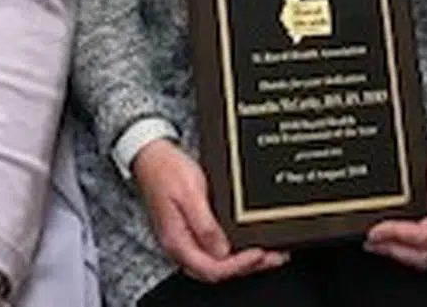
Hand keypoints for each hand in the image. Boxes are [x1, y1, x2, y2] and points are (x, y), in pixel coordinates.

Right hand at [132, 138, 287, 281]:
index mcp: (177, 241)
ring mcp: (185, 240)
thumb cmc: (166, 169)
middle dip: (248, 267)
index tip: (259, 253)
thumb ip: (205, 225)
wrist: (151, 155)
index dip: (239, 265)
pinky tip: (247, 244)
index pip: (212, 269)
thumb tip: (222, 251)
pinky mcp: (191, 232)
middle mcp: (180, 246)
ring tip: (269, 254)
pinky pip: (214, 250)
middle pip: (217, 271)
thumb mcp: (190, 193)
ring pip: (217, 263)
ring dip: (244, 261)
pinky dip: (234, 250)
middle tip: (274, 257)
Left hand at [363, 139, 426, 269]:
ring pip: (423, 256)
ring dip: (397, 252)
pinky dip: (404, 247)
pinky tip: (390, 241)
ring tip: (375, 243)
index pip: (426, 236)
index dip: (399, 235)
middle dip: (394, 250)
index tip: (378, 229)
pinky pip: (423, 249)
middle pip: (424, 254)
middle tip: (371, 240)